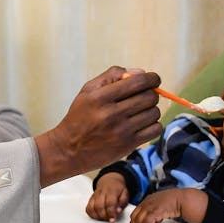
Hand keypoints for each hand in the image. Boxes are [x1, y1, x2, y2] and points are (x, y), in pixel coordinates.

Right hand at [35, 67, 161, 185]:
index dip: (152, 79)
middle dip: (150, 95)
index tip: (153, 80)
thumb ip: (112, 76)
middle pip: (149, 97)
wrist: (68, 150)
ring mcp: (120, 131)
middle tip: (142, 98)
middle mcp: (110, 114)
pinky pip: (155, 130)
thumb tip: (141, 72)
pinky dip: (153, 126)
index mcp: (100, 97)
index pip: (138, 82)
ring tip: (139, 113)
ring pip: (154, 113)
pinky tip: (142, 125)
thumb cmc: (80, 117)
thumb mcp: (88, 91)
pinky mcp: (127, 145)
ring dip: (151, 111)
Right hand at [86, 173, 129, 222]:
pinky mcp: (90, 199)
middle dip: (104, 216)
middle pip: (99, 206)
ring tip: (104, 218)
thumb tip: (118, 211)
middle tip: (109, 220)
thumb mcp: (125, 194)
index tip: (113, 220)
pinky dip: (91, 214)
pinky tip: (97, 216)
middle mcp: (101, 192)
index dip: (111, 213)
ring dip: (98, 216)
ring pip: (92, 207)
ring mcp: (94, 195)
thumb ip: (122, 202)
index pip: (110, 203)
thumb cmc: (118, 189)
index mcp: (112, 191)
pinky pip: (88, 208)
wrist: (110, 181)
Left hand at [128, 188, 203, 222]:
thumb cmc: (173, 203)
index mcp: (147, 200)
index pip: (135, 212)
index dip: (133, 221)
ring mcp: (150, 206)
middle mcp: (147, 203)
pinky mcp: (155, 210)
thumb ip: (153, 218)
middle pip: (136, 217)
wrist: (182, 199)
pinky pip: (147, 222)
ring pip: (140, 220)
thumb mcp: (160, 210)